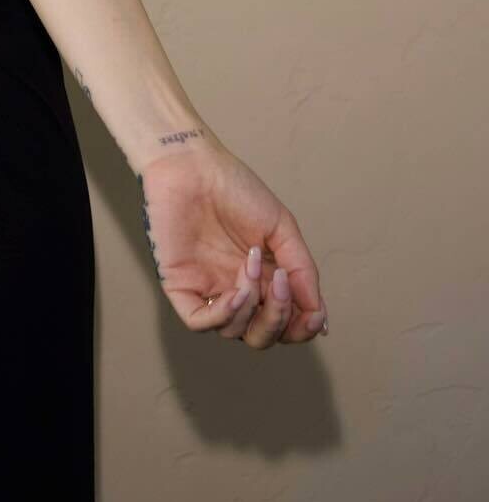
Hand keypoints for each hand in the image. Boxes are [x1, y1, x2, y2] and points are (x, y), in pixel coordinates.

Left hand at [136, 141, 328, 347]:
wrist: (193, 166)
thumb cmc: (235, 189)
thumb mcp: (282, 229)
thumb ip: (303, 272)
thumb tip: (320, 317)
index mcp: (263, 279)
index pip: (286, 324)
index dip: (303, 329)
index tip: (315, 315)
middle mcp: (236, 289)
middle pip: (263, 336)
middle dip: (279, 321)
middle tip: (280, 283)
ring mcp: (209, 288)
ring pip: (236, 332)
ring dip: (253, 305)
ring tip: (250, 263)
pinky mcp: (180, 285)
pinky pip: (200, 322)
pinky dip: (225, 315)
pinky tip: (238, 290)